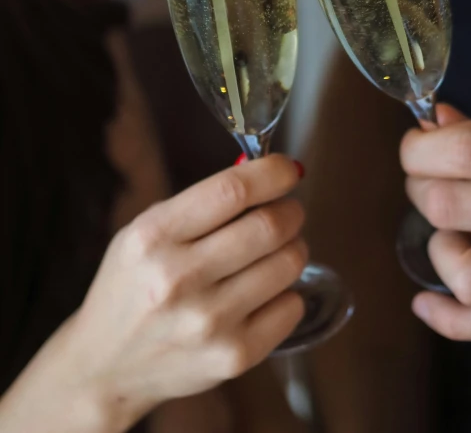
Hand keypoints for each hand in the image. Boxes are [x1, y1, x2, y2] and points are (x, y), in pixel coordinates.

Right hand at [61, 155, 306, 428]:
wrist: (106, 368)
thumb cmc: (132, 288)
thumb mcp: (146, 233)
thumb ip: (201, 204)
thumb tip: (267, 176)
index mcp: (153, 237)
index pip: (232, 191)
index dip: (272, 174)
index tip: (289, 170)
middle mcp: (179, 279)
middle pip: (269, 226)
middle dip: (291, 211)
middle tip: (289, 212)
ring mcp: (208, 322)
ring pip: (288, 264)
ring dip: (294, 248)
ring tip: (278, 251)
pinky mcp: (233, 357)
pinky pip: (291, 306)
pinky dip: (288, 291)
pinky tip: (268, 292)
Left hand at [400, 97, 470, 340]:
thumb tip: (430, 131)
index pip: (463, 152)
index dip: (418, 150)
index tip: (416, 147)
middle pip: (449, 207)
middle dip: (419, 188)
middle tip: (430, 180)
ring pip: (467, 277)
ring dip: (440, 250)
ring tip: (453, 230)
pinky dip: (451, 321)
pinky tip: (426, 303)